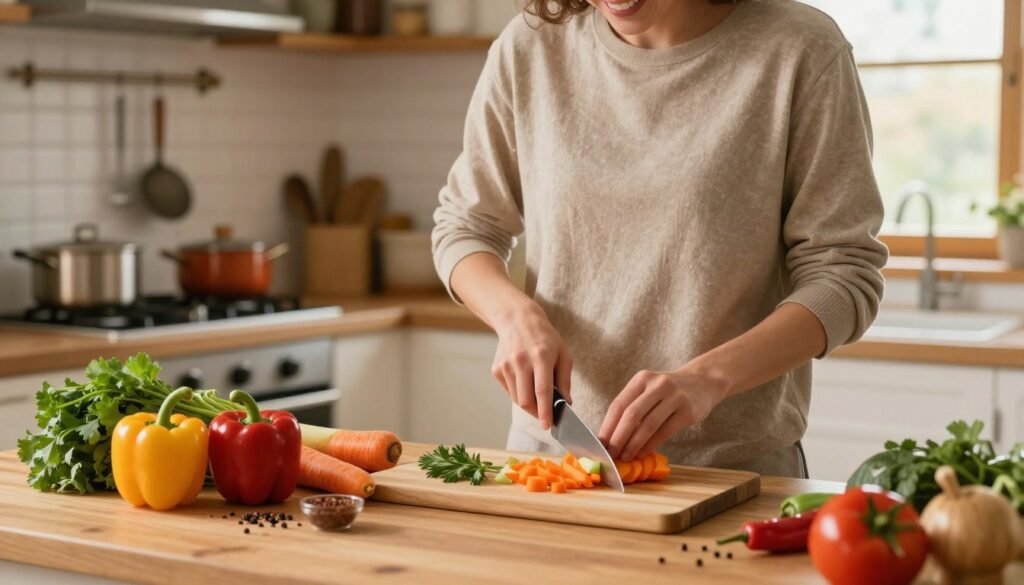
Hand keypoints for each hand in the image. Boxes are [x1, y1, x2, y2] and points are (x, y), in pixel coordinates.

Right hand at [491, 301, 572, 429]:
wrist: (517, 320)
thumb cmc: (545, 338)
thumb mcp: (563, 354)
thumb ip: (565, 380)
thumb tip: (566, 403)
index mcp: (541, 356)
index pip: (542, 391)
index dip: (545, 411)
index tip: (548, 426)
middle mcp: (521, 361)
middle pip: (526, 400)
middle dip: (537, 413)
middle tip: (545, 415)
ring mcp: (506, 365)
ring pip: (517, 398)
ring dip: (528, 403)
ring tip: (536, 392)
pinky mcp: (497, 369)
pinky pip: (509, 391)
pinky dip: (519, 393)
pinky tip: (524, 380)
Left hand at [598, 367, 730, 461]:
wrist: (703, 382)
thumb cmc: (668, 392)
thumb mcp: (649, 390)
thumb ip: (632, 406)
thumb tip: (610, 436)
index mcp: (642, 379)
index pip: (619, 404)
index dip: (608, 426)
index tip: (600, 443)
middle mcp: (657, 384)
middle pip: (631, 414)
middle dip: (618, 437)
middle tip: (611, 454)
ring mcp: (675, 397)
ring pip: (648, 425)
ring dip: (634, 444)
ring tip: (625, 456)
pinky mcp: (688, 411)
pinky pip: (664, 431)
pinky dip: (651, 444)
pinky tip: (642, 453)